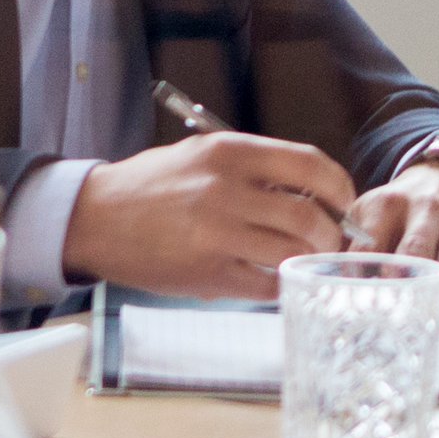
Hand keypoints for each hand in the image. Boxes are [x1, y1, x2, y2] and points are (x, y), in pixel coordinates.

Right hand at [64, 131, 356, 300]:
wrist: (94, 218)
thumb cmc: (153, 185)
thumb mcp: (203, 156)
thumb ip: (255, 168)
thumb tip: (313, 192)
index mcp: (229, 153)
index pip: (310, 164)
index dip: (339, 187)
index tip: (344, 202)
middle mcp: (226, 190)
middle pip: (310, 216)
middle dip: (333, 234)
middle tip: (333, 242)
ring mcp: (216, 234)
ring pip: (292, 252)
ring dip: (310, 260)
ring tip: (308, 261)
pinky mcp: (207, 274)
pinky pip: (265, 284)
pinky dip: (280, 284)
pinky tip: (276, 279)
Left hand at [342, 159, 438, 314]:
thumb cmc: (407, 209)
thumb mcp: (374, 211)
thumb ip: (350, 242)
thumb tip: (318, 279)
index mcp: (388, 205)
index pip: (371, 239)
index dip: (361, 269)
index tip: (355, 298)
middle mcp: (427, 209)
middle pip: (416, 246)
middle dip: (408, 276)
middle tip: (400, 310)